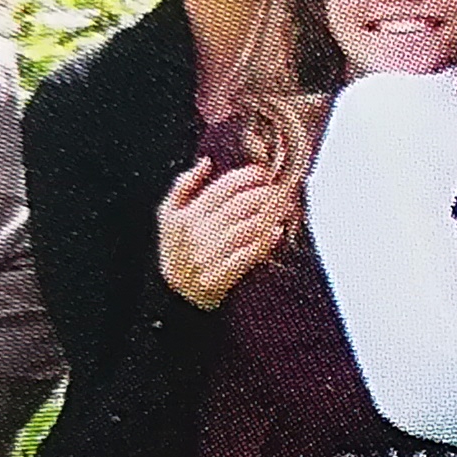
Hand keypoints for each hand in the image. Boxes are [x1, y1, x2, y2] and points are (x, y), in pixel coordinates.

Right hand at [157, 155, 292, 309]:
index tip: (265, 173)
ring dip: (271, 215)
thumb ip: (184, 186)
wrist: (175, 294)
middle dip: (266, 194)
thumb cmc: (177, 249)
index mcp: (187, 214)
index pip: (223, 188)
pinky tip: (277, 232)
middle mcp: (197, 233)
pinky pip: (247, 256)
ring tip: (287, 207)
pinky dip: (264, 242)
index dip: (248, 177)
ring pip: (248, 228)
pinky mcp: (219, 278)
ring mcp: (208, 256)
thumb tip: (206, 162)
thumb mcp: (169, 215)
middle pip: (240, 205)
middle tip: (284, 189)